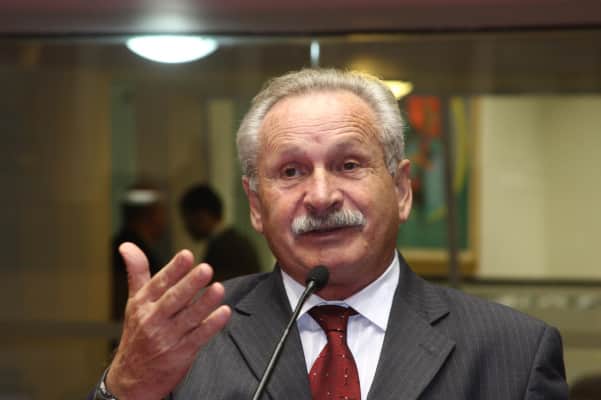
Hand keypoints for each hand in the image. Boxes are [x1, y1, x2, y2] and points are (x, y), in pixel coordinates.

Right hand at [106, 242, 231, 399]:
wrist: (132, 379)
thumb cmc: (137, 334)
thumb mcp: (134, 301)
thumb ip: (137, 272)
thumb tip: (127, 246)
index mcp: (143, 304)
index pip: (159, 283)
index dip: (173, 269)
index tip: (187, 255)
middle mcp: (154, 320)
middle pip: (174, 299)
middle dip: (190, 284)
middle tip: (206, 269)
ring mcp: (168, 338)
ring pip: (189, 318)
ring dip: (205, 303)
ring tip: (218, 289)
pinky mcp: (181, 353)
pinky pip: (199, 337)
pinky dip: (211, 325)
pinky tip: (223, 313)